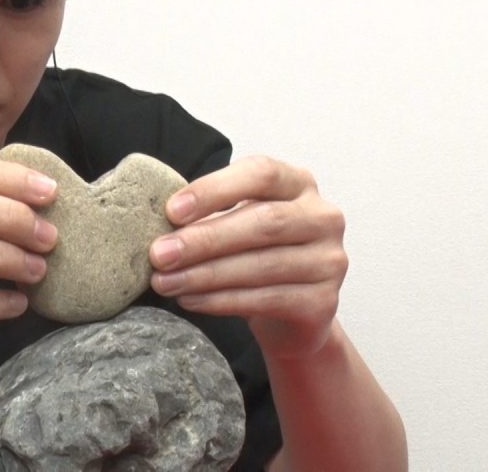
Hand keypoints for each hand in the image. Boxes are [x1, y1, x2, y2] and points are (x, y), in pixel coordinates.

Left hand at [149, 156, 347, 358]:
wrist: (293, 314)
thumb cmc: (256, 255)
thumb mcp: (238, 222)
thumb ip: (211, 213)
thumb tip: (159, 222)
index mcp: (298, 183)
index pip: (261, 173)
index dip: (214, 189)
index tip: (171, 211)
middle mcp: (322, 217)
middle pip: (263, 222)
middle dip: (204, 239)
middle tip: (158, 254)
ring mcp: (329, 260)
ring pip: (262, 265)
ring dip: (205, 275)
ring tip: (165, 282)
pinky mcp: (324, 302)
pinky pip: (266, 299)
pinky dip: (222, 301)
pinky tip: (190, 300)